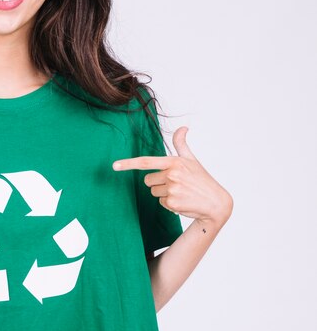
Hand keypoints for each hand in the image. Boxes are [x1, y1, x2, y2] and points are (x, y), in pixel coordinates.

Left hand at [112, 127, 232, 225]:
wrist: (216, 203)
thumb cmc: (202, 179)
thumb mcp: (192, 160)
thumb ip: (182, 144)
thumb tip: (183, 127)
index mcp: (174, 162)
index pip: (146, 162)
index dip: (128, 164)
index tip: (114, 166)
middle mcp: (171, 174)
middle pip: (148, 181)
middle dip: (158, 183)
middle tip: (176, 184)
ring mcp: (171, 189)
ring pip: (153, 192)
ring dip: (164, 193)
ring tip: (181, 192)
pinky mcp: (172, 203)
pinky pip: (160, 202)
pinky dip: (169, 204)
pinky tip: (182, 201)